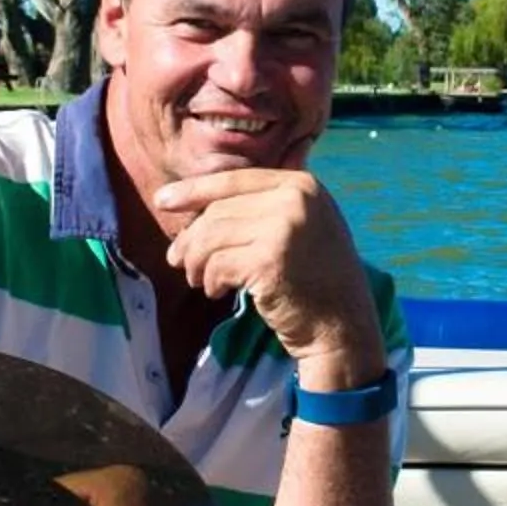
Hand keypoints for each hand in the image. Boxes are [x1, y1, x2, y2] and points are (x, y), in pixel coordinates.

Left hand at [152, 169, 386, 389]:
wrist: (343, 325)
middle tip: (178, 261)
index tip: (163, 201)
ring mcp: (284, 228)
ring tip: (199, 280)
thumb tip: (196, 204)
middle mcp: (295, 200)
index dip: (194, 190)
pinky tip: (217, 292)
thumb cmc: (317, 280)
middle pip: (218, 210)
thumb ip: (264, 207)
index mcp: (302, 185)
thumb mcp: (302, 227)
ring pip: (212, 236)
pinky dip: (210, 280)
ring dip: (196, 262)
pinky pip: (218, 264)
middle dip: (191, 238)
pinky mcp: (270, 261)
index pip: (235, 180)